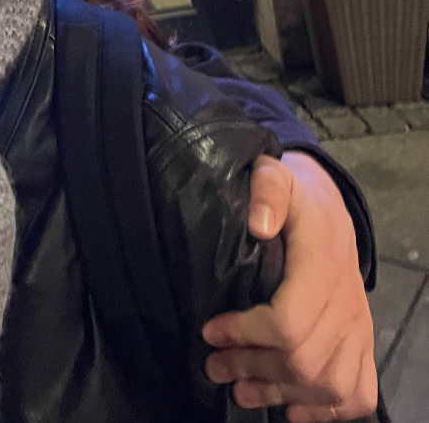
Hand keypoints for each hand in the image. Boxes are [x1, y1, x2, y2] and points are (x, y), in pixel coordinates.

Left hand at [202, 152, 376, 420]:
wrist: (330, 207)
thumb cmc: (294, 193)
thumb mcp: (274, 173)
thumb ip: (266, 189)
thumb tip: (258, 224)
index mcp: (322, 265)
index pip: (289, 321)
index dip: (247, 334)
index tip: (211, 330)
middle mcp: (346, 302)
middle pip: (304, 360)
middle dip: (252, 367)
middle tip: (213, 366)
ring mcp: (358, 326)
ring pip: (330, 384)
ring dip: (282, 394)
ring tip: (240, 389)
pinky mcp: (361, 341)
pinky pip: (358, 391)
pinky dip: (327, 411)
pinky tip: (291, 409)